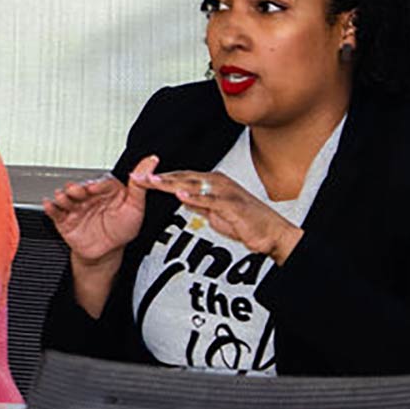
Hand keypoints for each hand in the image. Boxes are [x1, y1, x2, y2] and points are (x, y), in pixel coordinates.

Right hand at [45, 155, 155, 265]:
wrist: (108, 251)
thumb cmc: (123, 228)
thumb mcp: (136, 206)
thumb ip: (141, 184)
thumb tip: (150, 162)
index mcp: (106, 191)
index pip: (101, 183)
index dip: (97, 185)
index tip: (95, 187)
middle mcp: (89, 197)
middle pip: (80, 188)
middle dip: (77, 188)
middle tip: (79, 191)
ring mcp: (77, 207)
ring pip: (66, 198)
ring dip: (63, 196)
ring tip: (63, 197)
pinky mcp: (65, 220)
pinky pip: (55, 212)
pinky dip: (51, 208)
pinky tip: (51, 205)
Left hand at [135, 168, 302, 261]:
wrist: (271, 232)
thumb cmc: (248, 222)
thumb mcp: (216, 213)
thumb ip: (200, 204)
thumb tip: (183, 198)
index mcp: (214, 183)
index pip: (182, 177)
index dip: (161, 178)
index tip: (141, 179)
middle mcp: (219, 183)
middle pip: (183, 178)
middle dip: (159, 178)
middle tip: (138, 176)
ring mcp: (226, 192)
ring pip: (194, 185)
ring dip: (172, 183)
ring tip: (153, 182)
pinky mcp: (232, 204)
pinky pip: (211, 200)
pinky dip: (195, 197)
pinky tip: (180, 196)